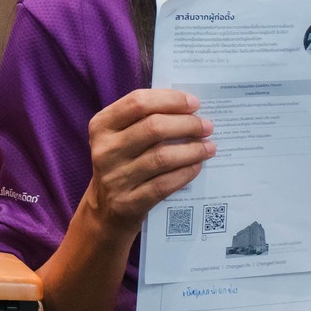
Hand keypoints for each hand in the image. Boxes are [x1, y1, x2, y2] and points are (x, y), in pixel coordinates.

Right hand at [79, 89, 214, 239]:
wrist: (105, 210)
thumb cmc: (120, 164)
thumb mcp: (119, 137)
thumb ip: (143, 119)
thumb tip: (187, 108)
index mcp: (101, 126)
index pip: (138, 102)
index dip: (170, 100)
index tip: (194, 104)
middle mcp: (105, 150)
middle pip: (153, 128)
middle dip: (188, 124)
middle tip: (206, 127)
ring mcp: (115, 178)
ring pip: (162, 157)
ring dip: (193, 150)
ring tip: (209, 147)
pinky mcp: (128, 202)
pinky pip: (165, 183)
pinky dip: (186, 173)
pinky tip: (197, 166)